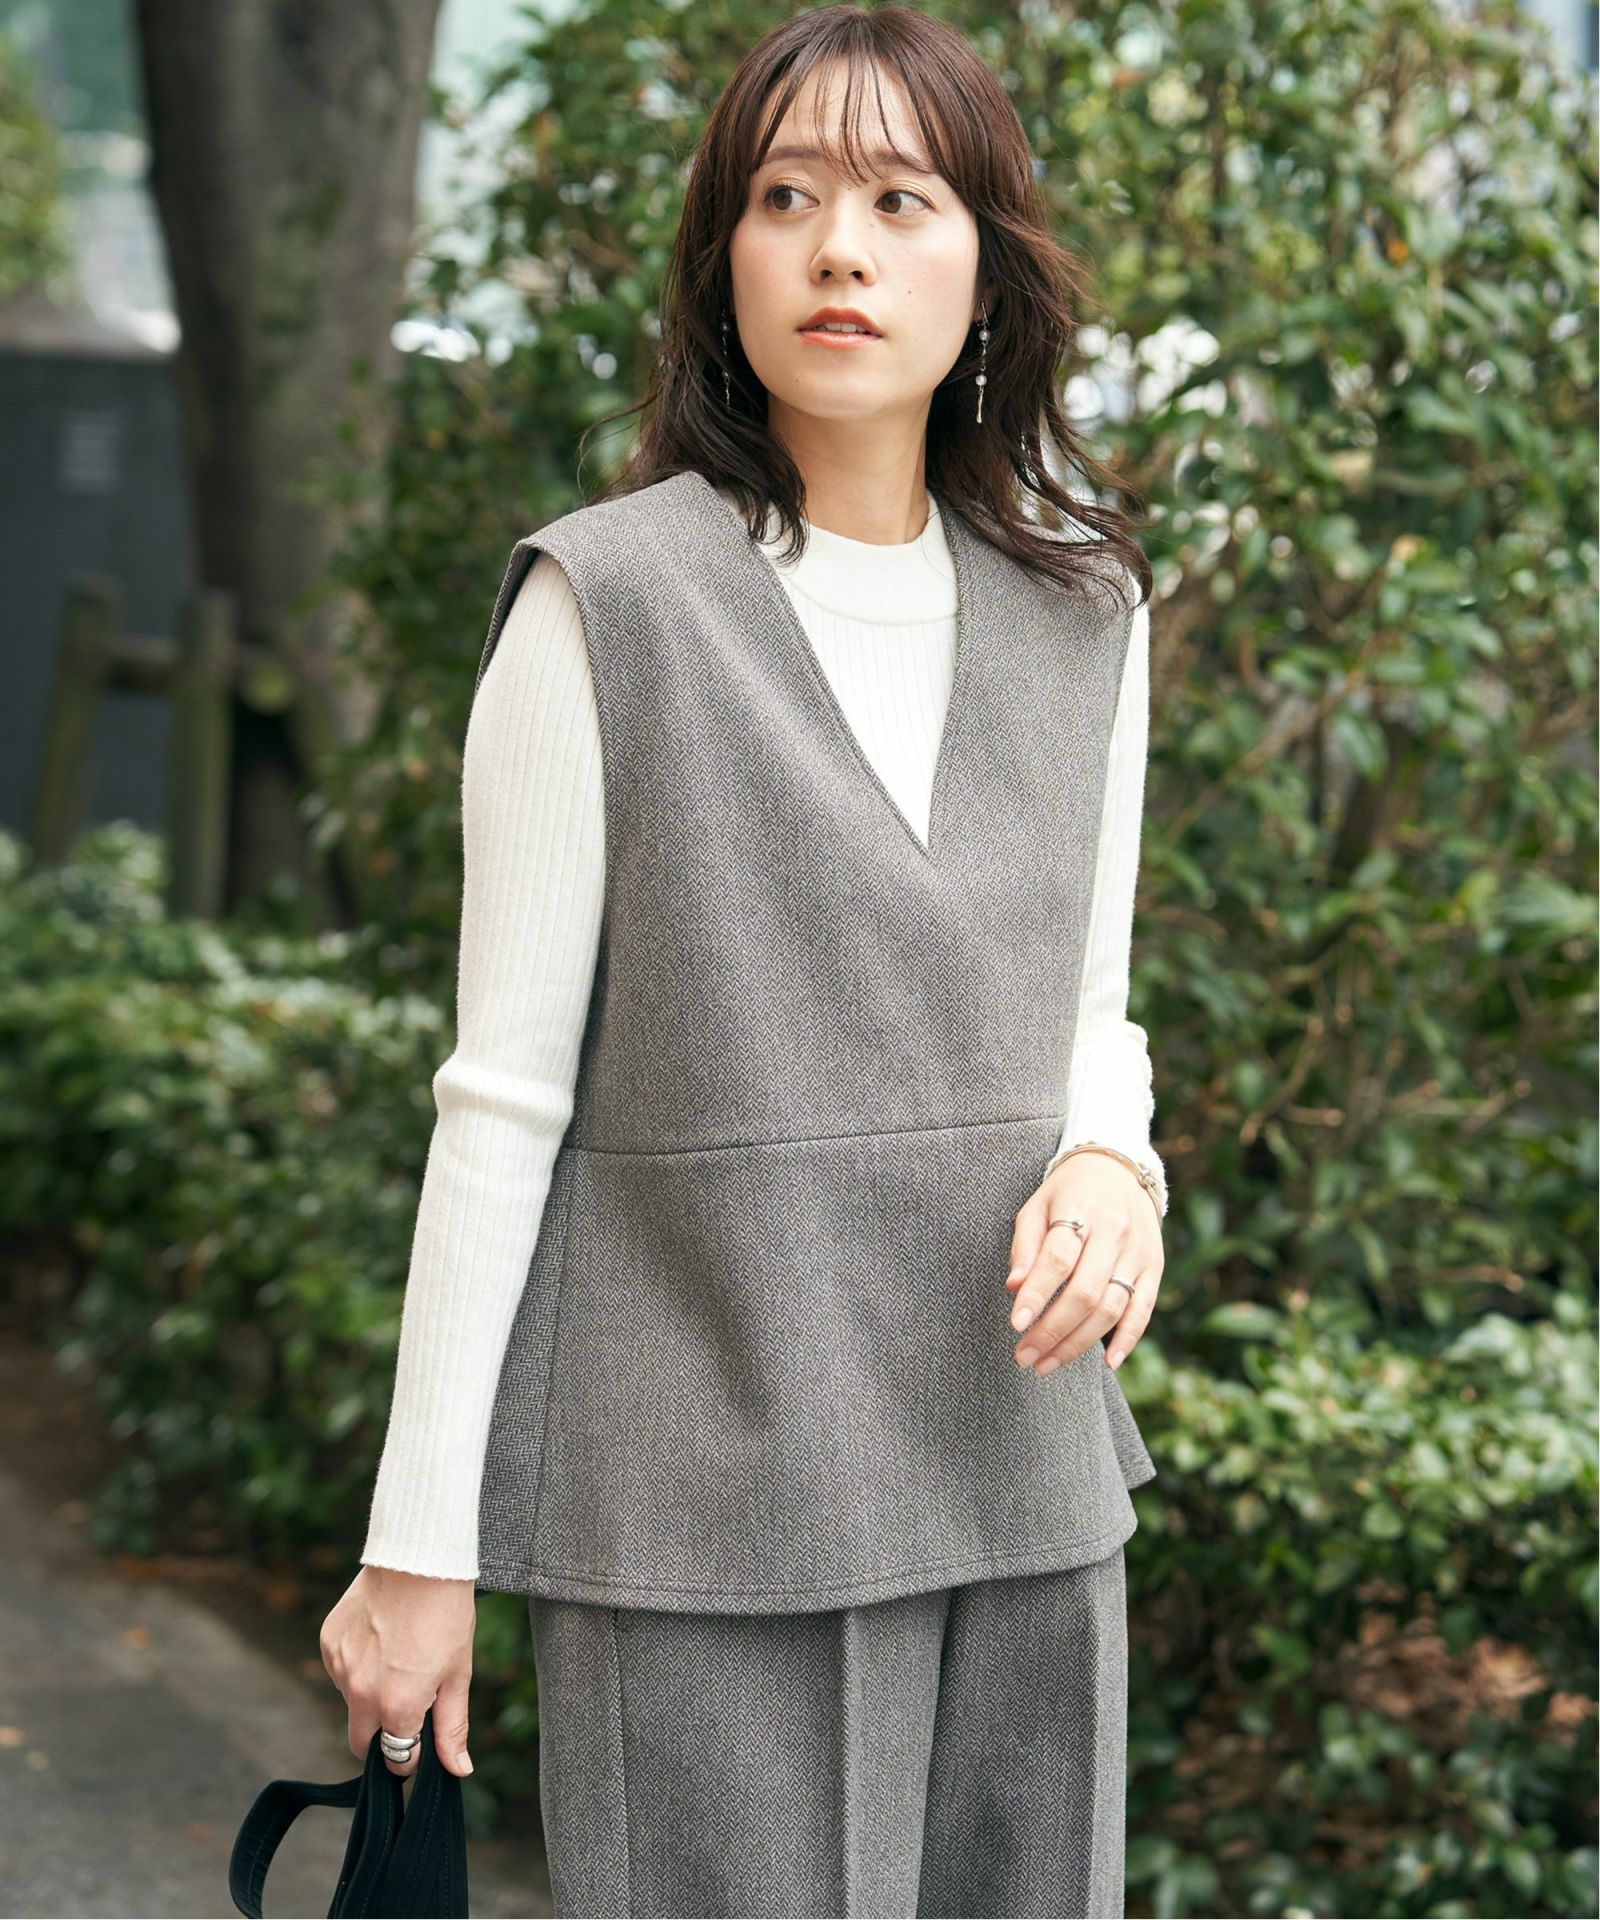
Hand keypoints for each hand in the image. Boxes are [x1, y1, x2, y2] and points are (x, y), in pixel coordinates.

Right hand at [319, 1564, 476, 1777]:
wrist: (418, 1558)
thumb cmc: (446, 1614)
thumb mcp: (458, 1673)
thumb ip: (452, 1727)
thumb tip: (458, 1770)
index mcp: (397, 1705)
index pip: (397, 1757)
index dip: (414, 1750)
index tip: (424, 1732)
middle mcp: (360, 1692)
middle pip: (363, 1742)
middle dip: (384, 1734)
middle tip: (410, 1701)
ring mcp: (339, 1666)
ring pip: (352, 1702)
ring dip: (371, 1695)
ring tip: (400, 1655)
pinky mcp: (327, 1642)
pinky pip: (340, 1671)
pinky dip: (357, 1666)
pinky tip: (381, 1638)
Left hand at [1003, 1151, 1163, 1376]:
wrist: (1120, 1168)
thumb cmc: (1069, 1193)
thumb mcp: (1037, 1205)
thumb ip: (1025, 1245)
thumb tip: (1014, 1287)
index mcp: (1080, 1212)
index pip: (1058, 1259)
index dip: (1037, 1294)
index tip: (1016, 1324)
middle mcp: (1114, 1233)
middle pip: (1085, 1291)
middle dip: (1052, 1330)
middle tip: (1024, 1356)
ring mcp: (1138, 1252)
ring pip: (1111, 1308)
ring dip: (1078, 1343)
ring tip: (1046, 1364)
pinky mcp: (1155, 1267)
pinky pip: (1144, 1310)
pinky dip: (1128, 1339)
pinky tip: (1107, 1363)